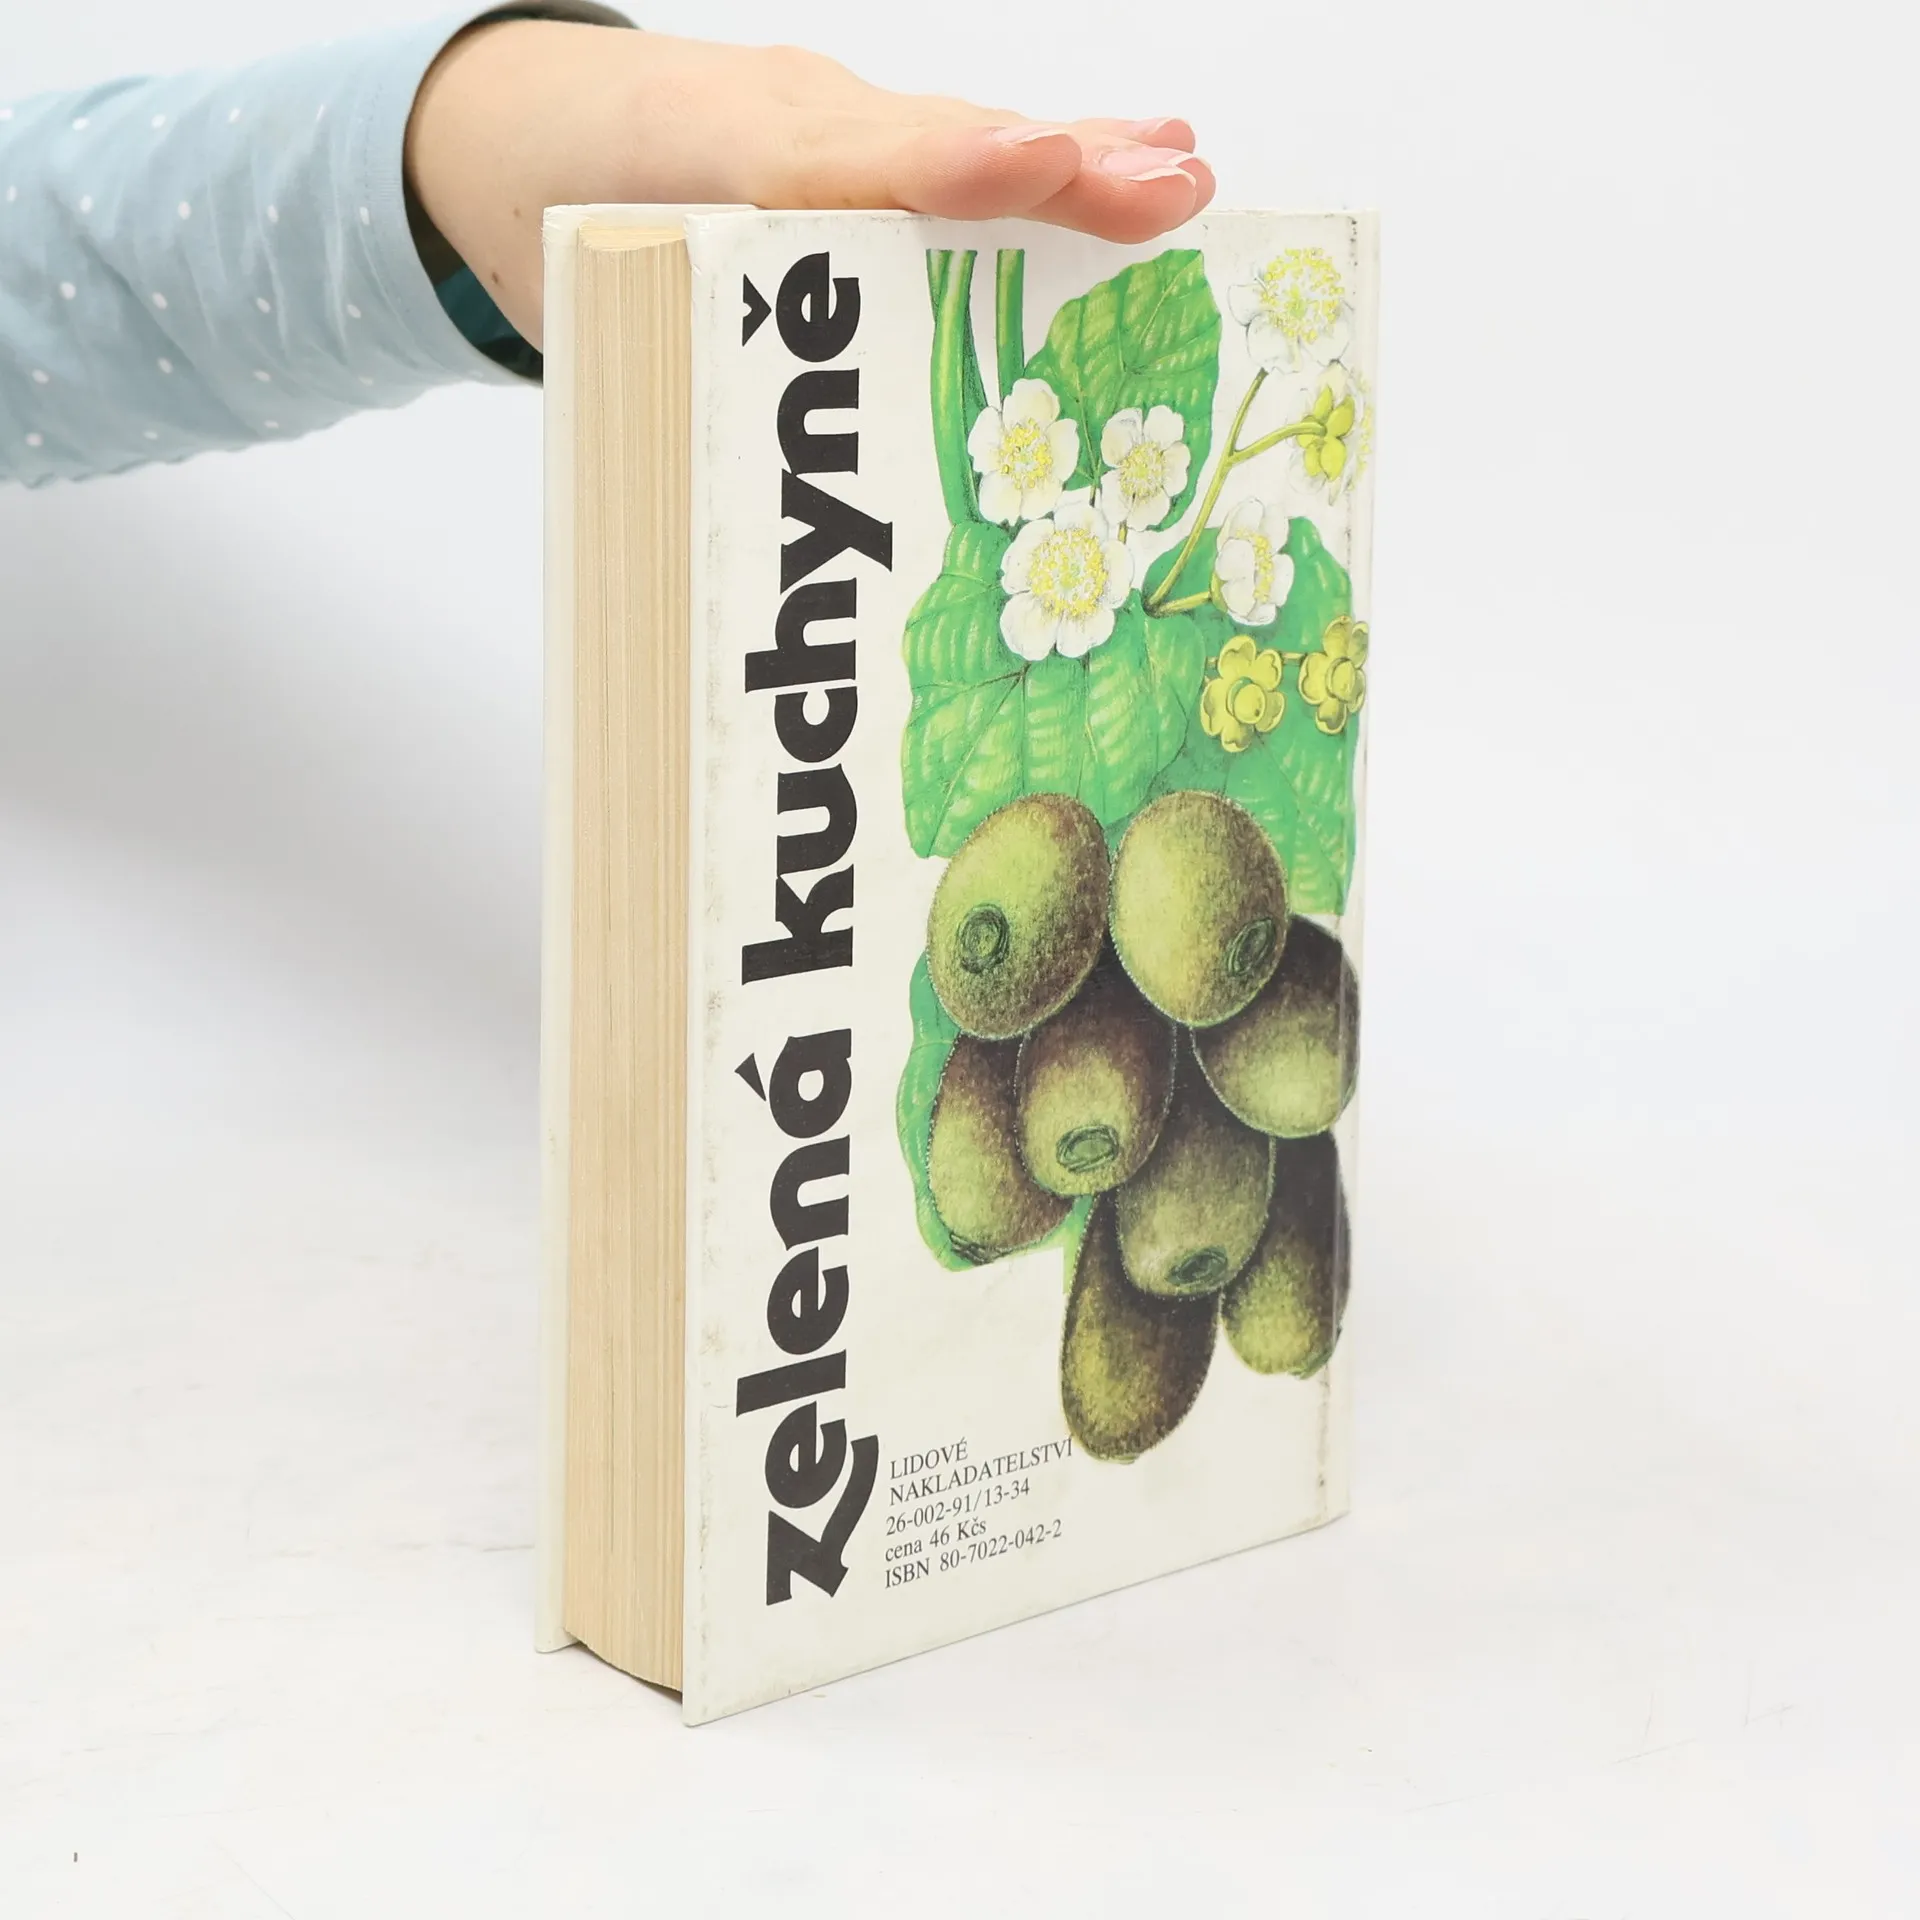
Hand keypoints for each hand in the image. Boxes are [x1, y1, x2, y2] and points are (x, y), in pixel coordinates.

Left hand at [405, 23, 1214, 350]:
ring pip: (956, 146)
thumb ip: (656, 410)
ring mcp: (831, 131)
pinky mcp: (858, 149)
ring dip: (1074, 162)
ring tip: (1179, 173)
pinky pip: (957, 160)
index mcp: (701, 171)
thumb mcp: (595, 334)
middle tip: (1160, 191)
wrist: (522, 139)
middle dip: (1044, 174)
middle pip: (924, 152)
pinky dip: (1046, 165)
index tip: (1030, 164)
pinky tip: (1136, 160)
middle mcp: (782, 138)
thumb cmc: (568, 239)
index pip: (823, 165)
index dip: (933, 170)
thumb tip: (748, 574)